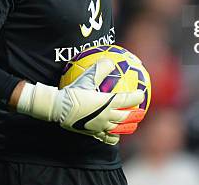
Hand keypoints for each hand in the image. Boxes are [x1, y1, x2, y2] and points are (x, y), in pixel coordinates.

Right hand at [16, 58, 144, 144]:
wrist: (57, 108)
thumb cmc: (72, 91)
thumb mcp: (86, 77)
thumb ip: (100, 68)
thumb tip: (110, 60)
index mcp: (106, 103)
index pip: (127, 100)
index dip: (136, 97)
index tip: (141, 94)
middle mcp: (105, 117)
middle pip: (126, 117)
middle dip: (136, 114)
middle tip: (141, 111)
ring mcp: (99, 127)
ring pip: (118, 130)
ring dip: (128, 127)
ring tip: (132, 125)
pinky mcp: (92, 133)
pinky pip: (106, 138)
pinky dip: (113, 137)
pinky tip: (114, 135)